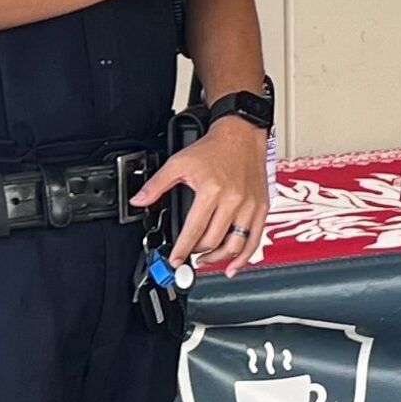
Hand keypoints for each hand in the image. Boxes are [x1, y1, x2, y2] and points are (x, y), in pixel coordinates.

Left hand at [131, 114, 270, 273]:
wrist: (241, 135)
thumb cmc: (214, 149)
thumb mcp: (179, 162)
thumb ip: (157, 184)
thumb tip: (139, 201)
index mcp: (212, 191)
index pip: (194, 230)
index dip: (182, 249)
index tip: (175, 260)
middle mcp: (233, 200)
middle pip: (213, 241)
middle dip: (197, 254)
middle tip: (187, 257)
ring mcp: (250, 206)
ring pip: (235, 245)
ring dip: (218, 259)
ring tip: (205, 261)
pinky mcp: (261, 208)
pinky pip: (255, 239)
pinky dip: (244, 257)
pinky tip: (233, 266)